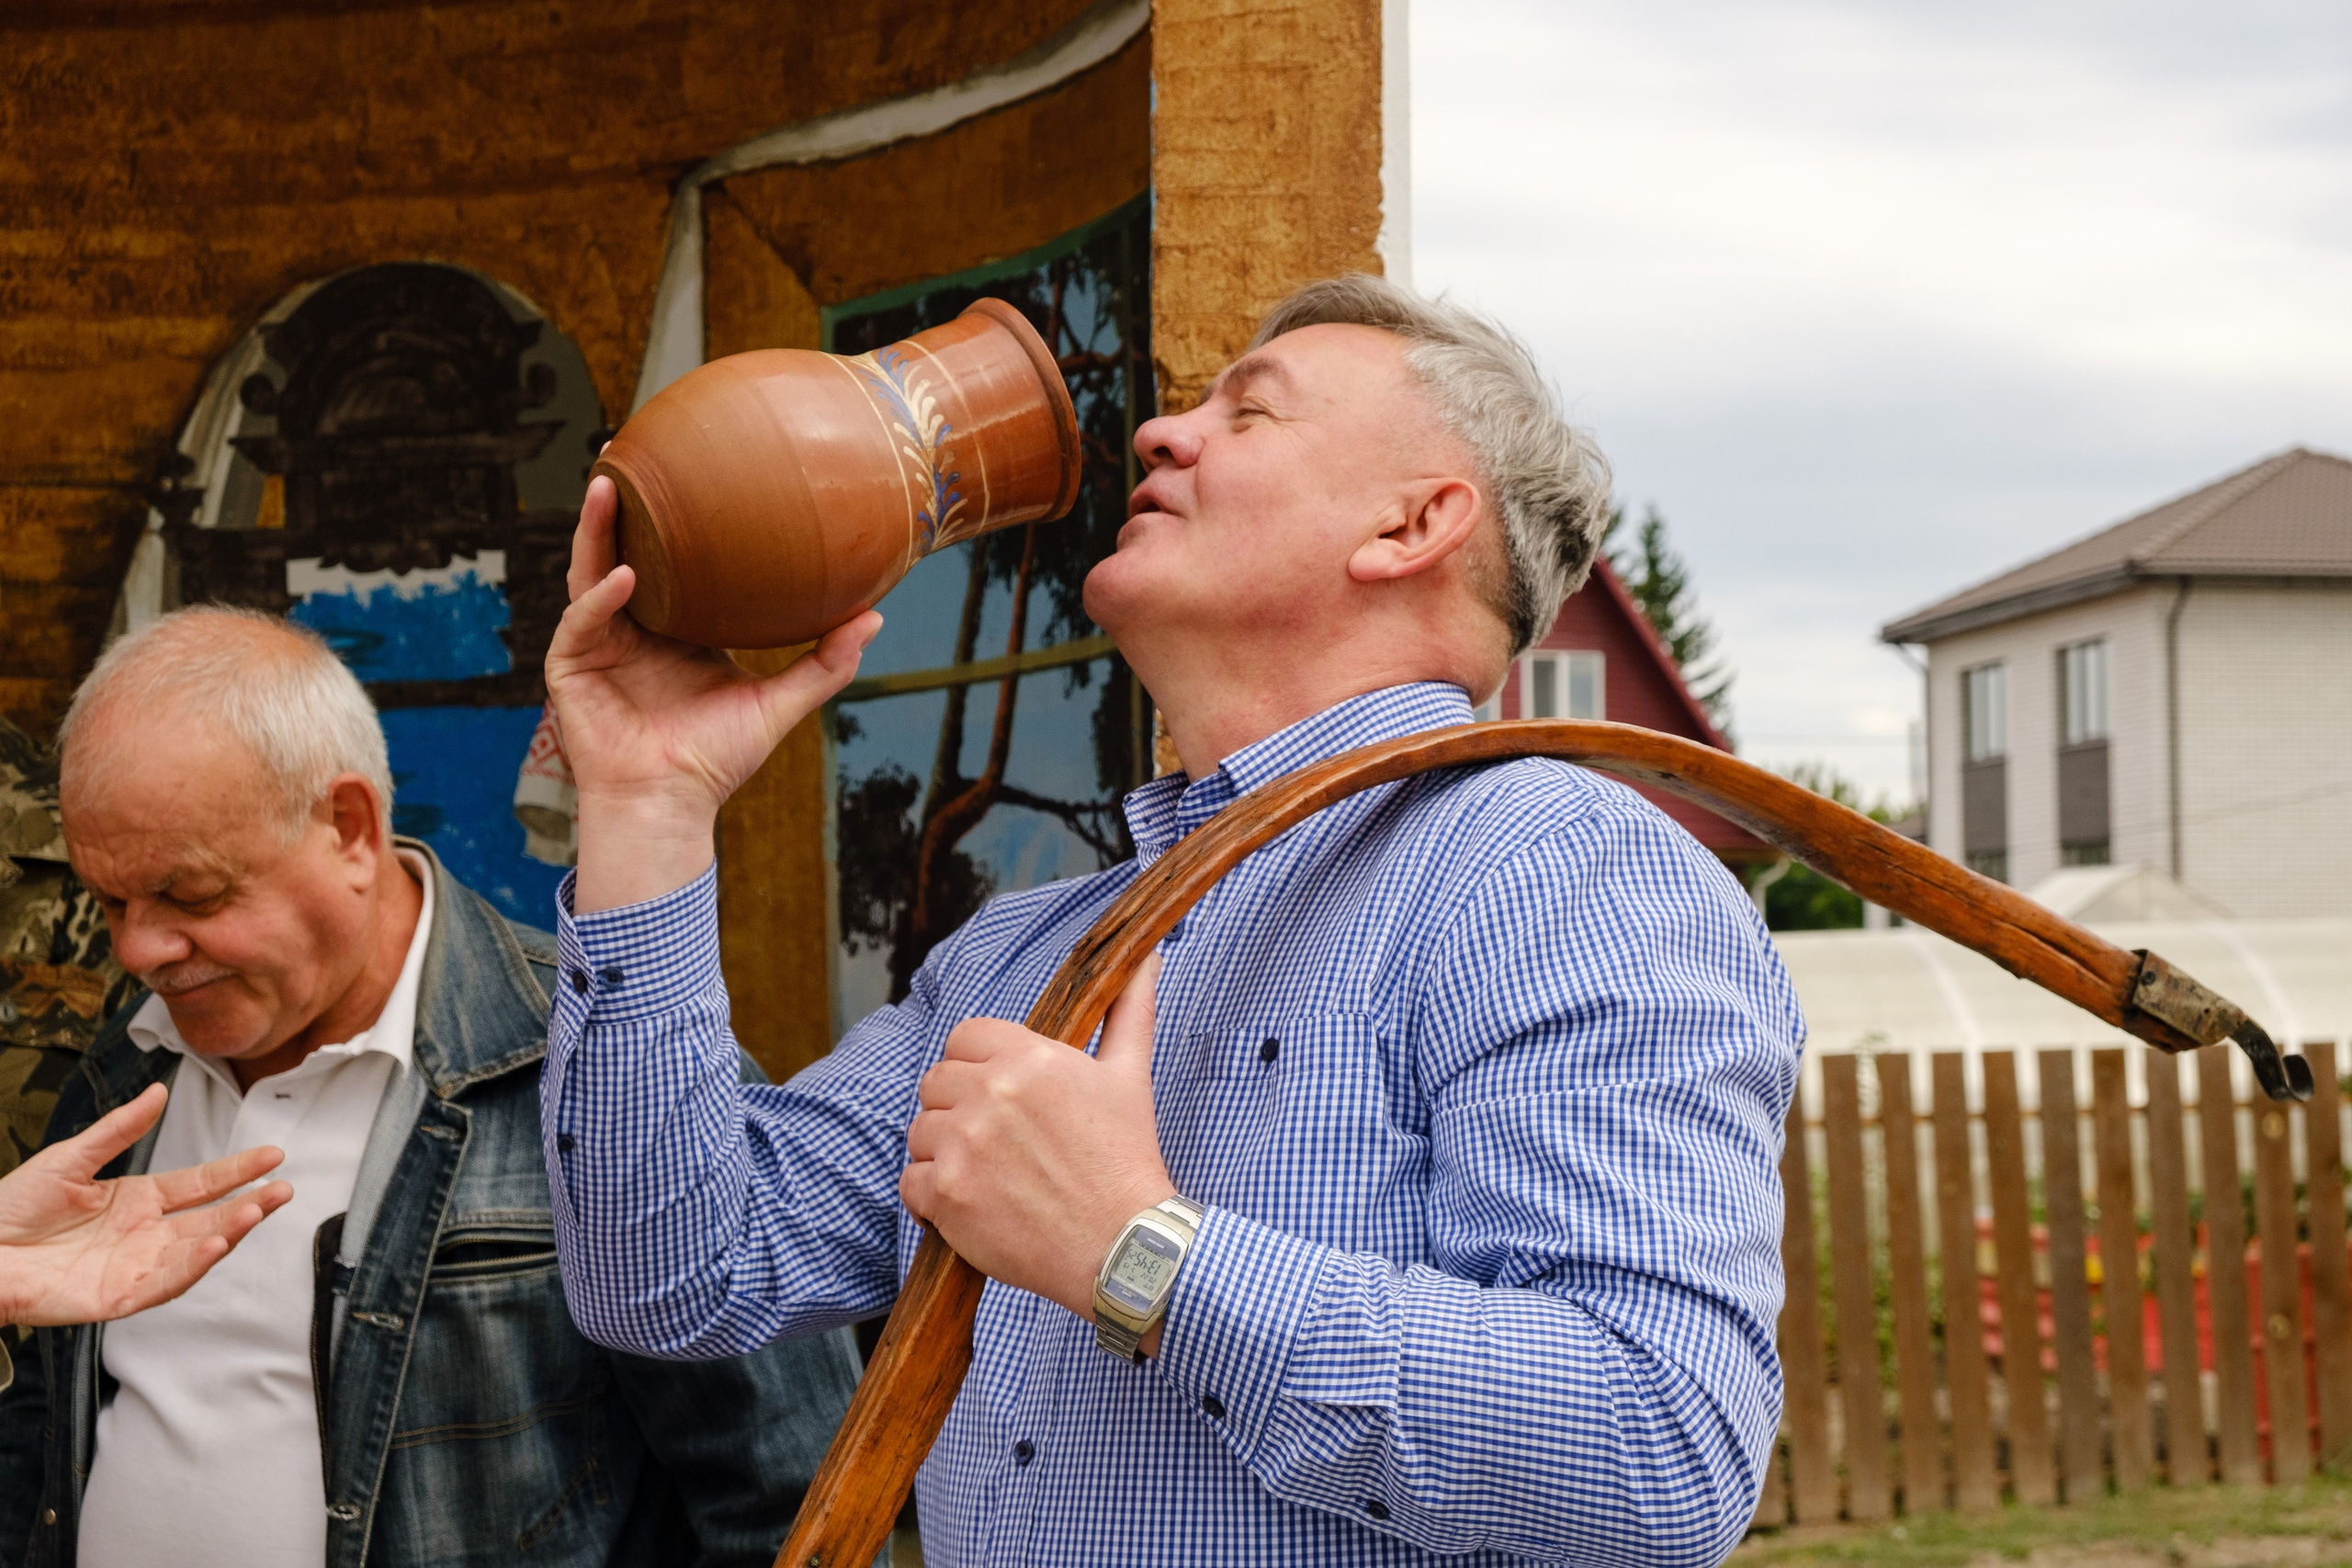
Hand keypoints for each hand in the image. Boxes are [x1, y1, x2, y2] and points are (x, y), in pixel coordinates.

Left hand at [0, 1083, 293, 1326]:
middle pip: (210, 1219)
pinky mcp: (117, 1297)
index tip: (271, 1156)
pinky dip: (192, 1267)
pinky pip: (164, 1284)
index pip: (200, 1184)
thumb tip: (159, 1092)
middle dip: (249, 1205)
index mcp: (137, 1200)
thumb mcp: (69, 1159)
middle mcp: (145, 1234)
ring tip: (254, 1212)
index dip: (237, 1171)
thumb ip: (118, 1129)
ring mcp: (135, 1266)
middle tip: (281, 1190)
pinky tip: (214, 1247)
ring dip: (230, 1234)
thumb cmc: (11, 1209)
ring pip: (196, 1252)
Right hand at [547, 474, 881, 910]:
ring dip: (595, 528)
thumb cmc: (717, 759)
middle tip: (627, 447)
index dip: (670, 518)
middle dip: (619, 503)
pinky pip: (581, 620)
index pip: (667, 560)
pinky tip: (624, 575)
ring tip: (610, 485)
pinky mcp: (570, 668)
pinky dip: (601, 597)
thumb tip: (874, 616)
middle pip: (619, 550)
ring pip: (589, 570)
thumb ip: (824, 662)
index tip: (688, 468)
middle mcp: (631, 627)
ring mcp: (597, 644)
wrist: (671, 804)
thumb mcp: (779, 703)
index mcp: (672, 627)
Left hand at [902, 957, 1174, 1339]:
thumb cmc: (1126, 1161)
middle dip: (958, 1108)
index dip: (977, 1065)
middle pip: (935, 1082)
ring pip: (919, 1131)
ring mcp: (963, 1145)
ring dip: (944, 1151)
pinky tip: (972, 1204)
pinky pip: (910, 1181)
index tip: (997, 1095)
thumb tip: (1147, 959)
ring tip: (988, 1174)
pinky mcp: (946, 1195)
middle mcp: (990, 1094)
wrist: (1122, 1246)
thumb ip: (1129, 1012)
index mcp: (1029, 1058)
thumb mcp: (1130, 1077)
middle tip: (996, 1140)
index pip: (964, 1037)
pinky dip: (931, 1196)